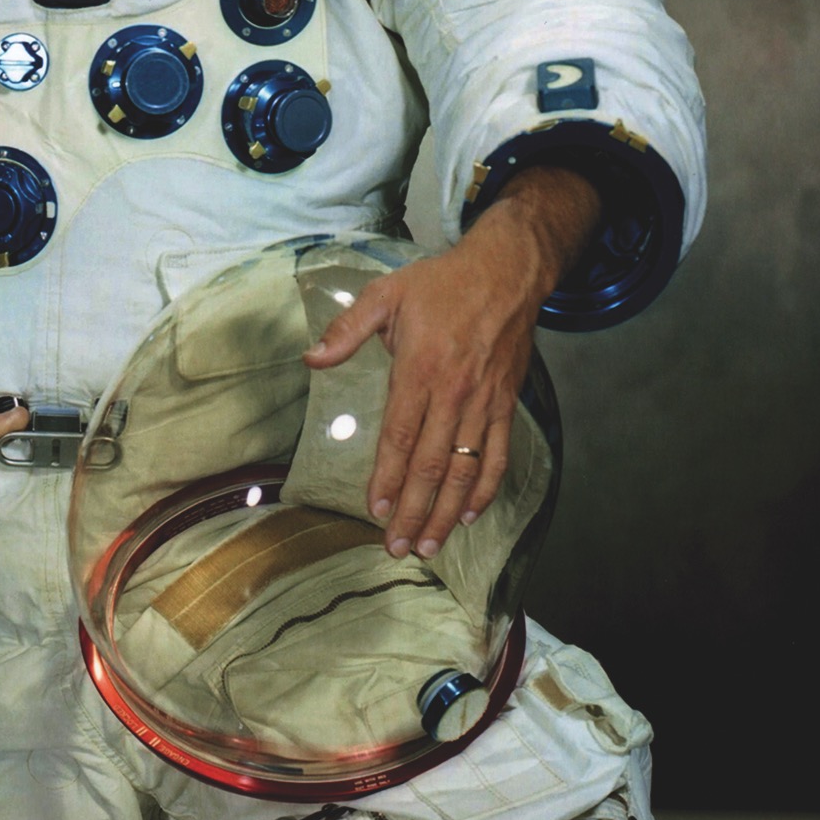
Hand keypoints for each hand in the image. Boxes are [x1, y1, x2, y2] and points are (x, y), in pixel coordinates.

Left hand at [303, 168, 598, 561]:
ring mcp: (483, 402)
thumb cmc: (441, 283)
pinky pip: (497, 455)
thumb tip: (312, 358)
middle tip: (398, 548)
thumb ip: (347, 330)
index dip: (388, 478)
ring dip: (447, 513)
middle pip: (431, 465)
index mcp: (419, 369)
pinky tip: (471, 514)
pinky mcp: (506, 403)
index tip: (376, 511)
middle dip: (415, 512)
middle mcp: (453, 394)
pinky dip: (486, 489)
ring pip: (464, 470)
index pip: (401, 437)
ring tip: (430, 546)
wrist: (506, 272)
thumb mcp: (385, 294)